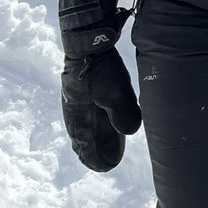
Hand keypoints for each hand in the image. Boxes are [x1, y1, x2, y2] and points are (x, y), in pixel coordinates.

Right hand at [61, 25, 141, 171]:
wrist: (88, 40)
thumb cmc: (100, 68)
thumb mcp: (114, 91)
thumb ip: (122, 113)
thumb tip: (131, 132)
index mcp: (79, 116)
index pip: (86, 144)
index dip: (96, 157)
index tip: (107, 166)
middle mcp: (76, 110)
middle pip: (86, 137)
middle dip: (98, 149)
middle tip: (109, 160)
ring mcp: (79, 98)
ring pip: (88, 124)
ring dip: (100, 136)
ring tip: (111, 143)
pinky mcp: (85, 87)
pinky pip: (91, 111)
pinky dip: (99, 121)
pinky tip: (106, 119)